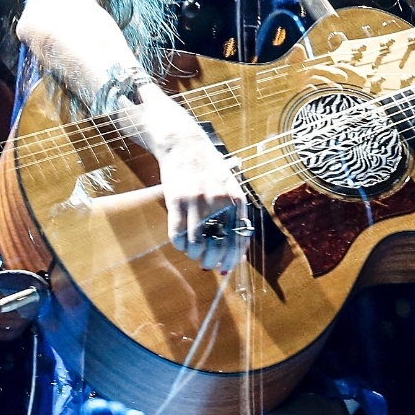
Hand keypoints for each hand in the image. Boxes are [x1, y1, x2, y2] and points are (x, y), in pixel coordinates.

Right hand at [143, 91, 248, 273]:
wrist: (186, 145)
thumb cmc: (210, 170)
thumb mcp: (231, 189)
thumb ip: (235, 218)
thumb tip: (236, 255)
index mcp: (236, 200)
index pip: (239, 240)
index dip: (232, 259)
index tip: (225, 268)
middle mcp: (219, 202)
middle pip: (217, 246)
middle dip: (212, 262)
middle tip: (207, 264)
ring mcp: (197, 202)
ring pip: (196, 245)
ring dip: (195, 255)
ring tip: (194, 252)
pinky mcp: (176, 201)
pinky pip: (176, 235)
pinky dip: (180, 246)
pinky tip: (182, 243)